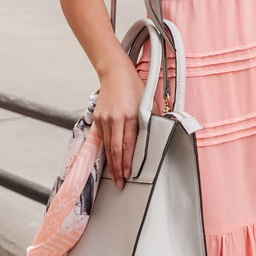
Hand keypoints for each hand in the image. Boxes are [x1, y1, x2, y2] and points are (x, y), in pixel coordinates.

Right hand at [92, 58, 144, 188]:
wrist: (114, 72)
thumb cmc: (134, 86)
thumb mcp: (147, 101)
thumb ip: (152, 119)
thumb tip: (159, 134)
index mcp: (129, 115)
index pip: (128, 145)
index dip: (127, 162)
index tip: (128, 175)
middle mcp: (114, 118)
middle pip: (115, 150)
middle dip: (117, 169)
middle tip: (120, 183)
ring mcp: (104, 118)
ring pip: (106, 147)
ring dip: (111, 164)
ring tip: (114, 177)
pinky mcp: (97, 118)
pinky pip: (102, 139)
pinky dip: (105, 151)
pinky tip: (108, 161)